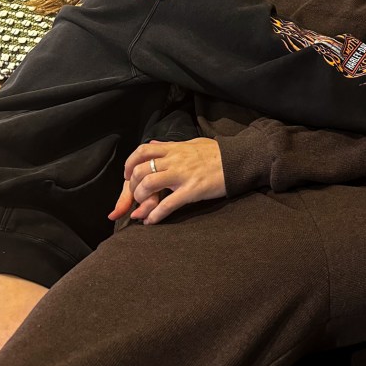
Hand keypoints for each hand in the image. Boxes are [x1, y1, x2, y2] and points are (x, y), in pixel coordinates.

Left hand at [112, 138, 226, 224]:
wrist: (237, 161)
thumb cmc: (216, 153)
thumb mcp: (191, 143)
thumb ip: (170, 145)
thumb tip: (154, 144)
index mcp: (174, 149)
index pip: (143, 150)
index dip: (130, 163)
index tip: (128, 175)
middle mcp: (175, 160)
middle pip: (140, 169)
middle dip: (132, 185)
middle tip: (134, 196)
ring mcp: (182, 175)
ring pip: (149, 184)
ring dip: (140, 198)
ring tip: (141, 208)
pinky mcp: (192, 190)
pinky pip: (168, 204)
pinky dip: (155, 215)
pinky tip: (150, 221)